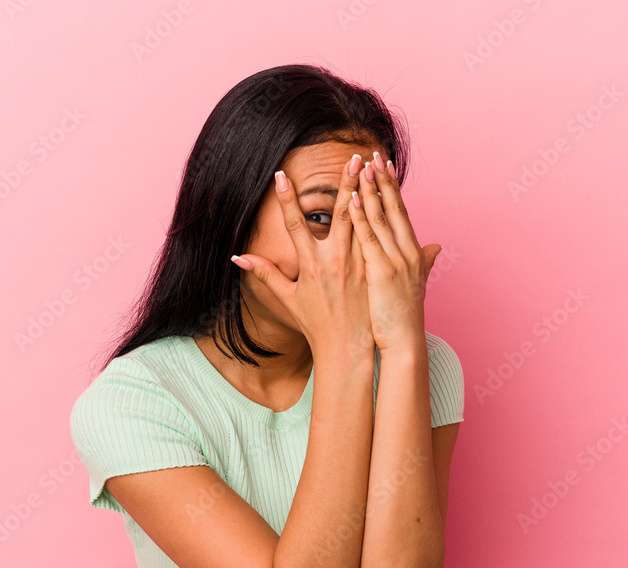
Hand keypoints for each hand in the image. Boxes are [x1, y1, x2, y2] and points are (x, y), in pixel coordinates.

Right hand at [232, 154, 374, 359]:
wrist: (346, 348)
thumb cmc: (316, 324)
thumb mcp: (287, 298)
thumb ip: (265, 274)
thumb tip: (237, 258)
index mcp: (311, 265)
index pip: (296, 225)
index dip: (287, 200)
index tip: (281, 175)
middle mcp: (335, 261)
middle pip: (341, 214)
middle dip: (346, 184)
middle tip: (353, 159)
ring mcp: (358, 265)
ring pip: (365, 222)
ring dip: (370, 194)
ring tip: (376, 170)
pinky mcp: (374, 271)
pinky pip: (380, 238)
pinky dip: (383, 217)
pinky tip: (390, 198)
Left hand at [348, 152, 440, 352]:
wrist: (404, 342)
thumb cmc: (404, 317)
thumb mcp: (418, 284)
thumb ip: (426, 262)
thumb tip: (437, 247)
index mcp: (411, 252)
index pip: (400, 212)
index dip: (392, 187)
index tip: (384, 164)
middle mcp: (406, 252)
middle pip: (392, 208)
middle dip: (381, 180)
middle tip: (372, 154)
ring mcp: (394, 261)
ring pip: (379, 218)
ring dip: (368, 191)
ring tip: (358, 167)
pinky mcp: (381, 273)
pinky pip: (368, 240)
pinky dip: (360, 219)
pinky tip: (351, 201)